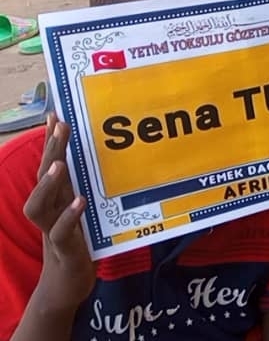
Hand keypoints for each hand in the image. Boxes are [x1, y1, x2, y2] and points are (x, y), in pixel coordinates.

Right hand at [24, 115, 94, 310]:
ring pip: (39, 206)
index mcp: (57, 201)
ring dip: (48, 184)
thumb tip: (97, 164)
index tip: (56, 114)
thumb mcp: (83, 214)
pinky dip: (68, 217)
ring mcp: (54, 231)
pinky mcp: (65, 251)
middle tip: (60, 124)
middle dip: (51, 150)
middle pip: (43, 178)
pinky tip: (79, 202)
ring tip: (59, 164)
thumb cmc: (77, 245)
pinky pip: (60, 233)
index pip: (50, 166)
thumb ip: (84, 191)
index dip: (51, 142)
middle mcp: (51, 212)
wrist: (66, 287)